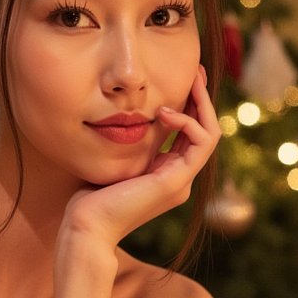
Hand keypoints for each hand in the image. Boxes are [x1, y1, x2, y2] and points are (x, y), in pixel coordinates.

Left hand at [62, 66, 219, 249]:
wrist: (87, 226)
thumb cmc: (91, 197)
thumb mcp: (115, 159)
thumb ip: (130, 142)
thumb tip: (131, 116)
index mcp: (167, 174)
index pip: (191, 134)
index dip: (191, 105)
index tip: (184, 78)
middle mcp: (179, 179)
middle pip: (205, 131)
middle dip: (202, 98)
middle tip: (196, 70)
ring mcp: (181, 182)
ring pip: (210, 134)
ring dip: (202, 105)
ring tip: (189, 83)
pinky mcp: (177, 182)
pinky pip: (201, 143)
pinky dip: (188, 122)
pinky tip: (166, 112)